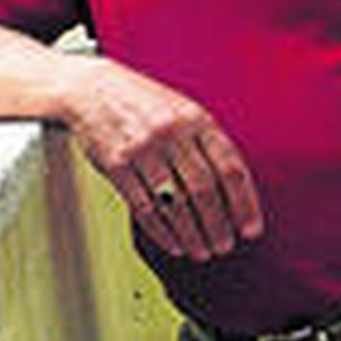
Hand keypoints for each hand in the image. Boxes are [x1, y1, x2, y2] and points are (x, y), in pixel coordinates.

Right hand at [60, 57, 262, 261]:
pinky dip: (162, 232)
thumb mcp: (182, 109)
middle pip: (204, 189)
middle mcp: (171, 132)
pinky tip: (174, 245)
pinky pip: (144, 207)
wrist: (90, 89)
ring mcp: (142, 148)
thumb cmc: (144, 104)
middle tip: (224, 247)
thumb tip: (236, 191)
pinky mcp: (116, 164)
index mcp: (195, 118)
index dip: (245, 204)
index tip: (250, 231)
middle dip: (218, 225)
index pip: (230, 167)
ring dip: (192, 235)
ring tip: (202, 252)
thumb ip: (207, 142)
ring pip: (174, 203)